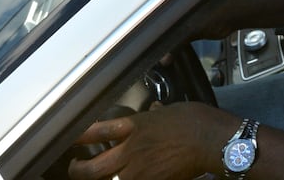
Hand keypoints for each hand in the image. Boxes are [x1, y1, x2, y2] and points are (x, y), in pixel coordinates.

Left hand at [67, 103, 230, 179]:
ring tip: (96, 177)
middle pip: (91, 168)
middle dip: (77, 170)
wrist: (213, 141)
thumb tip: (152, 111)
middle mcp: (131, 151)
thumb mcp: (170, 110)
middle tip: (75, 167)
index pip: (96, 132)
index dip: (78, 137)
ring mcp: (139, 171)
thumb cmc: (195, 120)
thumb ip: (155, 114)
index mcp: (134, 127)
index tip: (70, 139)